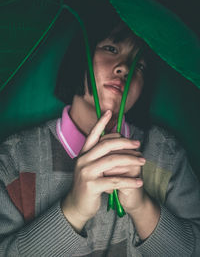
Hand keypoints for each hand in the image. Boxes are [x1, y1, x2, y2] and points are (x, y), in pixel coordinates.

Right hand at [61, 110, 142, 231]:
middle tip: (138, 144)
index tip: (109, 112)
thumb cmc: (88, 184)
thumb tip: (115, 141)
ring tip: (143, 161)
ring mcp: (86, 172)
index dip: (101, 122)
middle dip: (125, 142)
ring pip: (113, 161)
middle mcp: (83, 160)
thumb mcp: (90, 167)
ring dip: (131, 160)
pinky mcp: (91, 186)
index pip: (93, 135)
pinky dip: (129, 181)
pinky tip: (139, 181)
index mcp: (83, 154)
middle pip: (106, 144)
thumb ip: (99, 155)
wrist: (77, 205)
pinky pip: (115, 180)